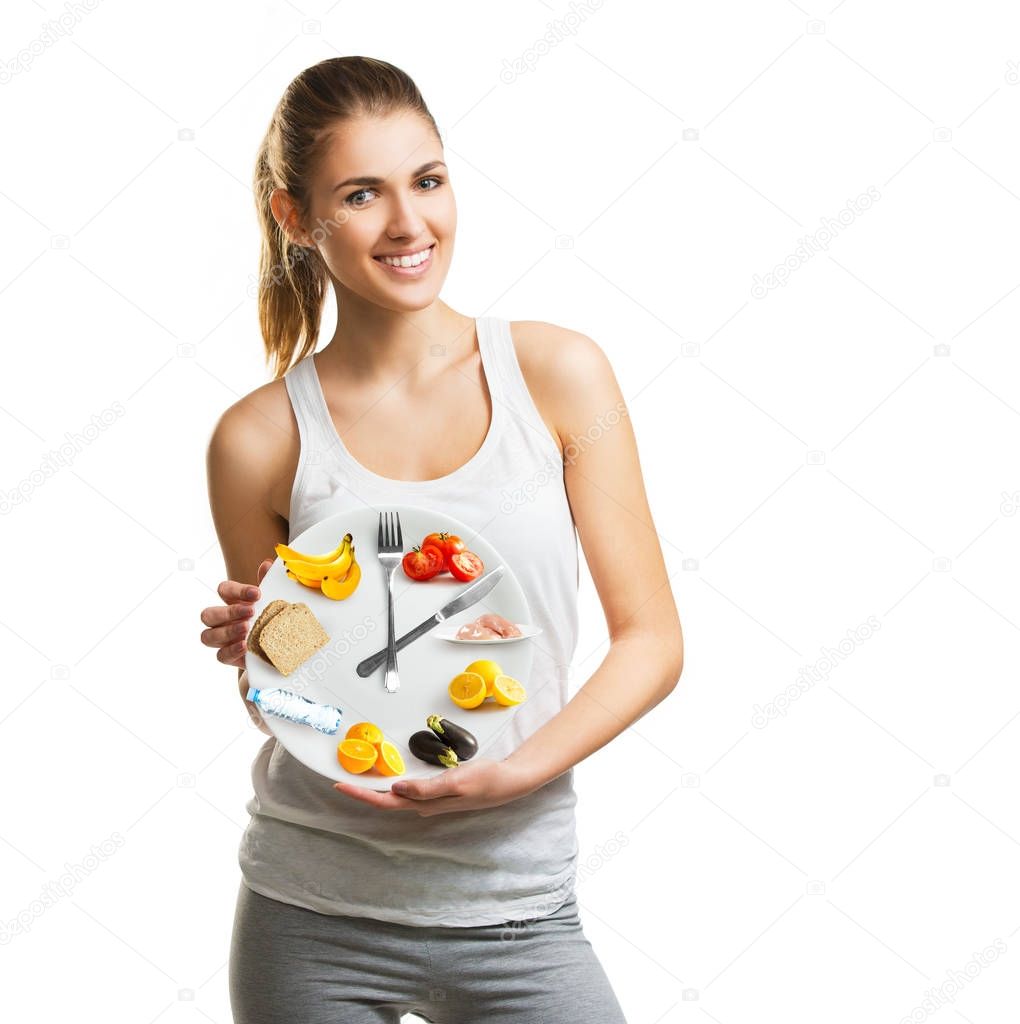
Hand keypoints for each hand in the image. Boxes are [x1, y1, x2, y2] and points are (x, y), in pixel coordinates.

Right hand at [199, 558, 273, 667]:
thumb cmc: (271, 617)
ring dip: (227, 631)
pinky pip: (220, 655)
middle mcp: (222, 620)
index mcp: (232, 601)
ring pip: (207, 636)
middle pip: (208, 614)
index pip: (223, 590)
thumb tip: (267, 564)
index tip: (257, 593)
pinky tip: (245, 646)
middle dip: (229, 612)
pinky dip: (231, 650)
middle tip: (251, 612)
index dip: (237, 590)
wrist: (279, 646)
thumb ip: (268, 583)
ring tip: (246, 629)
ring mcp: (222, 640)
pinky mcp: (228, 656)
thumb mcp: (273, 600)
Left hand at [332, 758, 537, 816]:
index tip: (339, 785)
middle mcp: (424, 805)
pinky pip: (408, 790)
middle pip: (386, 801)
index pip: (385, 801)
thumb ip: (426, 788)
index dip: (361, 795)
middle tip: (340, 781)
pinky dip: (393, 784)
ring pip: (396, 796)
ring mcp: (431, 799)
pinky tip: (389, 777)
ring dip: (375, 789)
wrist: (509, 782)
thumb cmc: (485, 781)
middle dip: (362, 793)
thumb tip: (395, 789)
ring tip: (356, 779)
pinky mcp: (438, 791)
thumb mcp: (456, 782)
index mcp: (425, 804)